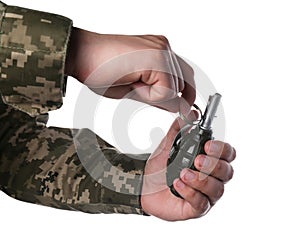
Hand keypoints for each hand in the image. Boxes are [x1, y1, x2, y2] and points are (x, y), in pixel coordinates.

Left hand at [65, 27, 194, 111]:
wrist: (84, 53)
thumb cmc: (99, 71)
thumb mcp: (129, 94)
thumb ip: (159, 100)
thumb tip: (180, 107)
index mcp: (155, 60)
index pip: (172, 91)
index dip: (162, 102)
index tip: (153, 104)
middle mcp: (161, 48)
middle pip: (183, 82)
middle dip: (169, 95)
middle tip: (145, 95)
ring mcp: (160, 43)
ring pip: (183, 73)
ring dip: (170, 85)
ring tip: (145, 85)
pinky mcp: (156, 43)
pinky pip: (174, 63)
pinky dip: (168, 75)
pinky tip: (150, 78)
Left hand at [141, 116, 235, 220]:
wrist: (143, 185)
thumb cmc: (160, 167)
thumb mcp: (168, 145)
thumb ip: (179, 129)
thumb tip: (191, 113)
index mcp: (209, 160)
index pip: (228, 154)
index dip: (222, 149)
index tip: (208, 145)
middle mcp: (212, 177)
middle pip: (227, 172)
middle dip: (213, 165)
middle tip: (197, 160)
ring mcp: (206, 194)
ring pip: (217, 189)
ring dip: (201, 180)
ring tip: (183, 174)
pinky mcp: (196, 208)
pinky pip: (202, 203)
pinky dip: (191, 193)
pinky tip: (178, 185)